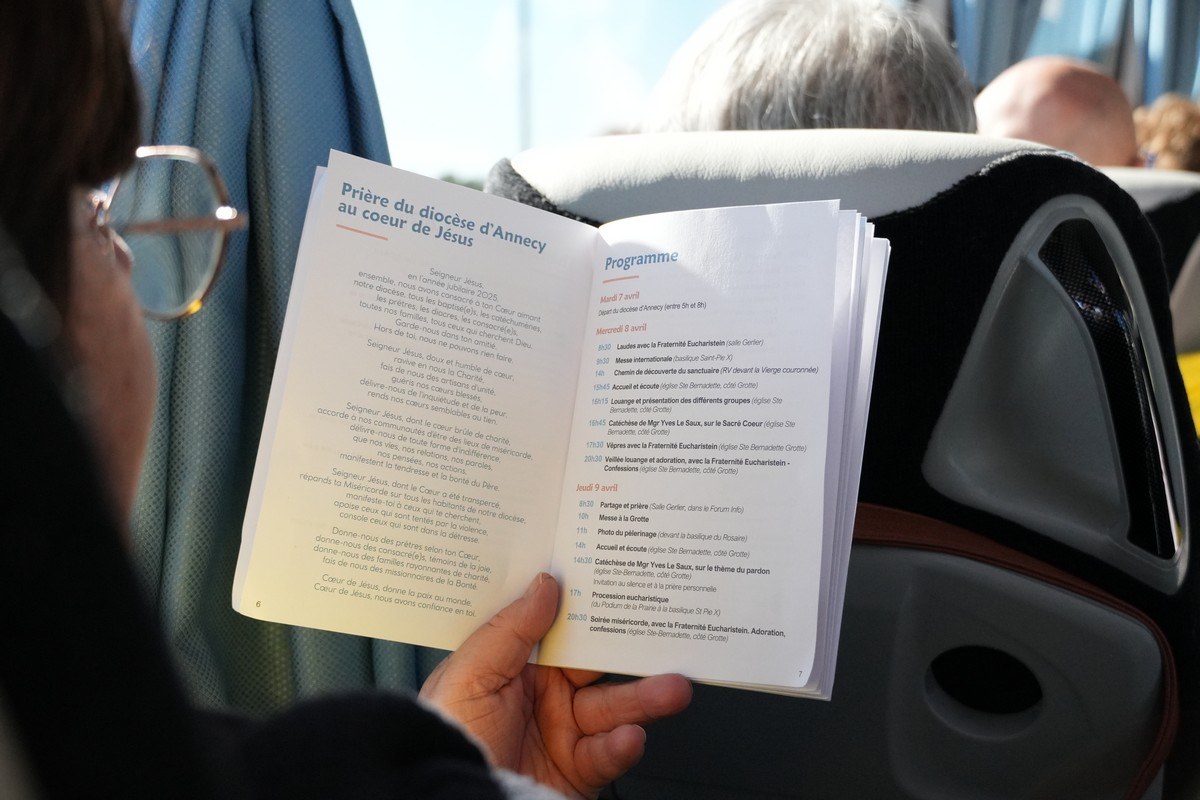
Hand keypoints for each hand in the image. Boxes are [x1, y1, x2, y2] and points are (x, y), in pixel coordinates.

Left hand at [419, 572, 691, 798]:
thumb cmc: (449, 739)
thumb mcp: (468, 675)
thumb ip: (510, 629)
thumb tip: (545, 583)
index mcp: (512, 665)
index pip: (557, 627)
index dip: (586, 605)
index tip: (618, 581)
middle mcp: (541, 695)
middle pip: (596, 664)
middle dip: (631, 650)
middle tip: (664, 633)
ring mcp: (563, 732)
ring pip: (614, 705)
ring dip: (647, 696)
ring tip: (673, 689)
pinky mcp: (580, 769)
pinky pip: (609, 752)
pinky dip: (623, 745)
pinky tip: (629, 736)